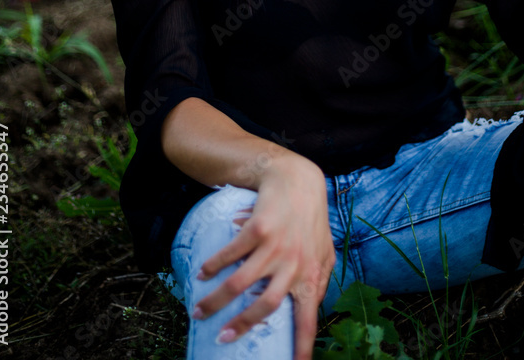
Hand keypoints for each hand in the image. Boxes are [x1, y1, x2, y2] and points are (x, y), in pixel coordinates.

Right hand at [191, 156, 336, 359]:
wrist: (298, 180)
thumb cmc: (311, 219)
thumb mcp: (323, 250)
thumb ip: (320, 278)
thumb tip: (314, 305)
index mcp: (311, 276)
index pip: (308, 320)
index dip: (302, 349)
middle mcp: (294, 264)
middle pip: (266, 307)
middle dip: (241, 326)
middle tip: (223, 337)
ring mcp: (275, 246)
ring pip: (241, 283)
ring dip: (216, 300)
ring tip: (200, 310)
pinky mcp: (258, 228)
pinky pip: (231, 254)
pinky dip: (214, 265)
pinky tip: (203, 272)